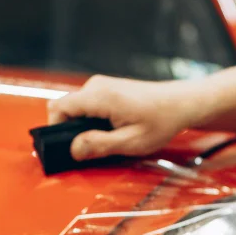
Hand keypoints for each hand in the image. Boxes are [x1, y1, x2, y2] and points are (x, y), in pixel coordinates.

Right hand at [47, 74, 199, 161]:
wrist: (180, 104)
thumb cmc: (161, 121)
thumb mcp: (130, 142)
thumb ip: (99, 145)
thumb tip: (74, 150)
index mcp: (99, 97)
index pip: (58, 108)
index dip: (55, 129)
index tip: (67, 147)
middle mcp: (96, 86)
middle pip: (65, 108)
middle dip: (71, 130)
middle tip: (92, 148)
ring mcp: (101, 85)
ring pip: (76, 108)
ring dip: (84, 127)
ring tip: (108, 139)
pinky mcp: (106, 89)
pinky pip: (87, 106)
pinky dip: (93, 120)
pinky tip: (112, 130)